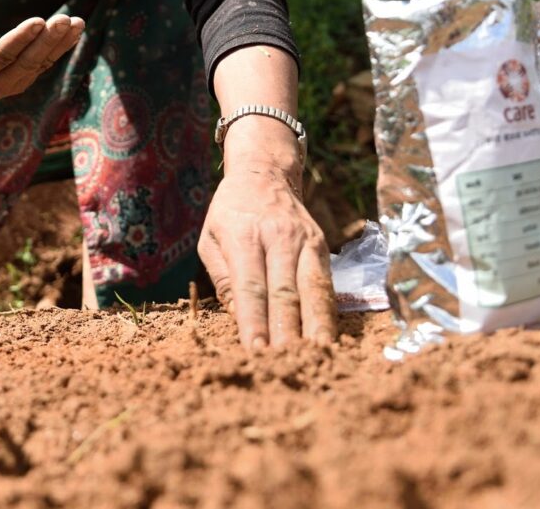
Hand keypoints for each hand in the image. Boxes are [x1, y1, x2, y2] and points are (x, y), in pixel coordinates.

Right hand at [0, 14, 84, 100]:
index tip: (38, 21)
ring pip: (40, 64)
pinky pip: (45, 64)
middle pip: (26, 63)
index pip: (1, 56)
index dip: (20, 39)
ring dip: (60, 43)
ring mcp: (14, 86)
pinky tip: (74, 32)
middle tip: (64, 20)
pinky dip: (61, 48)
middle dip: (47, 41)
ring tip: (77, 23)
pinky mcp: (25, 81)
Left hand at [197, 166, 336, 349]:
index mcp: (244, 235)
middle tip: (286, 366)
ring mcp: (306, 242)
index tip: (256, 352)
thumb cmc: (230, 213)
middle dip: (287, 333)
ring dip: (317, 328)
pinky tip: (328, 339)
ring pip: (315, 290)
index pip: (251, 287)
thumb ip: (224, 278)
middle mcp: (280, 238)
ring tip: (317, 359)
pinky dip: (328, 314)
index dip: (255, 322)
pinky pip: (326, 285)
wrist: (265, 173)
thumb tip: (239, 319)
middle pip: (286, 292)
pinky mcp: (322, 247)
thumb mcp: (210, 238)